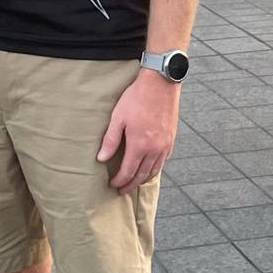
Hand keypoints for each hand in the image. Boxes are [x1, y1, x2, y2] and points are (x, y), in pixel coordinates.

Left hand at [98, 69, 179, 189]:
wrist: (160, 83)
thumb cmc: (137, 98)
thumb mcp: (118, 117)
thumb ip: (110, 140)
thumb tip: (101, 158)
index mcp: (140, 145)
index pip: (128, 171)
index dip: (120, 180)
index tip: (113, 184)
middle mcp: (155, 149)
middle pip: (142, 175)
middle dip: (132, 184)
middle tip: (123, 189)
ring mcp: (165, 145)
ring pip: (155, 170)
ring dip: (144, 179)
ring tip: (135, 182)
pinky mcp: (171, 139)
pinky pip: (164, 161)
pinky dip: (156, 168)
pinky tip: (150, 167)